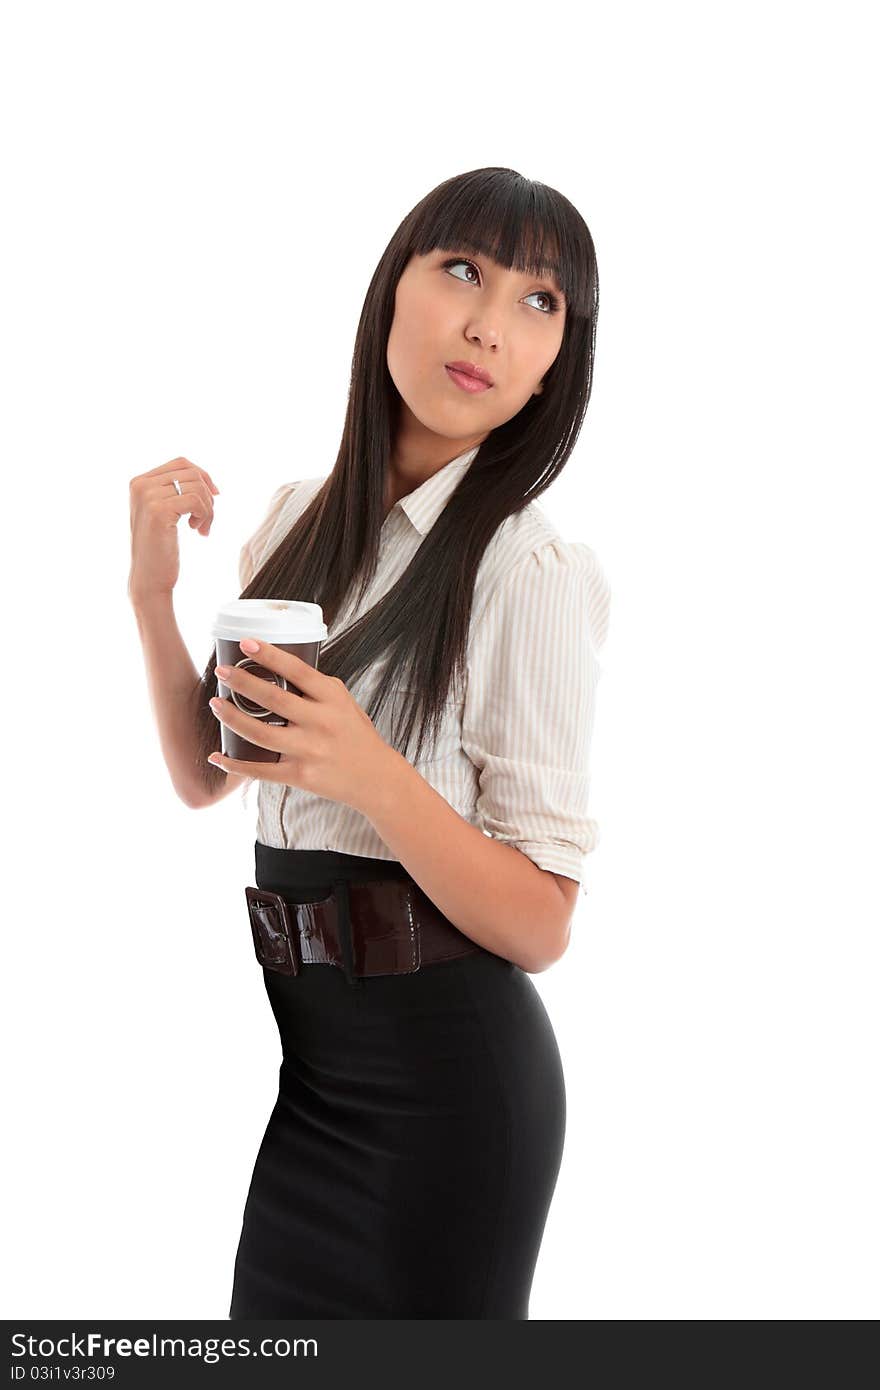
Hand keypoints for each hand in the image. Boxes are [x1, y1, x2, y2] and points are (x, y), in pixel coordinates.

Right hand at [128, 456, 219, 607]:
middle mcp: (140, 485)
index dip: (203, 476)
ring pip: (197, 487)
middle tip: (206, 520)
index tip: (213, 497)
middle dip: (207, 496)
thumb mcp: (165, 513)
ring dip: (208, 509)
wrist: (149, 578)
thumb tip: (208, 481)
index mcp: (139, 482)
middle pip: (191, 473)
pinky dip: (205, 515)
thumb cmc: (160, 548)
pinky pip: (197, 501)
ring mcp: (148, 496)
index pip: (181, 463)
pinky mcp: (159, 510)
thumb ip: (176, 492)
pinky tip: (198, 530)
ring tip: (201, 527)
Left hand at [207, 638, 395, 815]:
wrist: (375, 778)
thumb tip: (280, 667)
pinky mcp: (300, 776)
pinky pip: (260, 770)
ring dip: (232, 718)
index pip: (298, 671)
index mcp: (332, 699)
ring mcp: (309, 751)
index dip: (270, 655)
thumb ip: (317, 687)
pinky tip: (217, 756)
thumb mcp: (344, 703)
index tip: (246, 643)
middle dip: (242, 682)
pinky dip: (235, 764)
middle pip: (273, 699)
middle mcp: (321, 723)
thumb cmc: (356, 735)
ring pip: (260, 733)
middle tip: (221, 672)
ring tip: (215, 705)